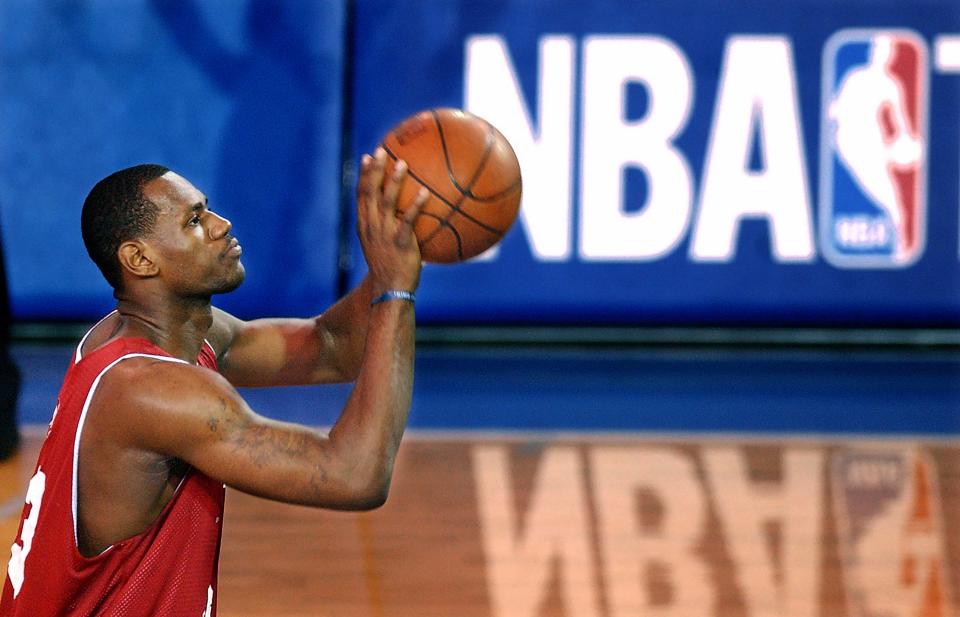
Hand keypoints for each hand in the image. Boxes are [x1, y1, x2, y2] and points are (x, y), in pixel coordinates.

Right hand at [356, 148, 427, 294]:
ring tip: (402, 164)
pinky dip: (415, 205)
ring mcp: (384, 234)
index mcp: (365, 226)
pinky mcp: (400, 242)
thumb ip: (394, 227)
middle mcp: (372, 226)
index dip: (363, 175)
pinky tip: (425, 193)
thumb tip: (412, 214)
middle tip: (380, 151)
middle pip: (369, 192)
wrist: (390, 289)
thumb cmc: (392, 267)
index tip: (367, 157)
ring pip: (387, 201)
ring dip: (394, 181)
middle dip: (373, 170)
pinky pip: (408, 220)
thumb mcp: (386, 245)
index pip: (361, 196)